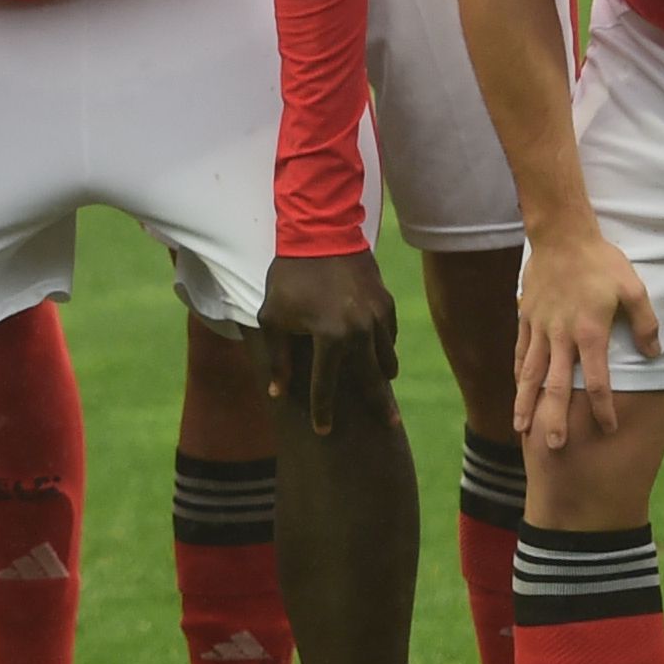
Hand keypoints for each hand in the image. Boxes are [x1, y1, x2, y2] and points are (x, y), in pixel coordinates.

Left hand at [258, 247, 395, 429]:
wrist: (320, 232)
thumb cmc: (289, 276)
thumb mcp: (273, 317)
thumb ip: (279, 358)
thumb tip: (279, 393)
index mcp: (330, 337)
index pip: (326, 386)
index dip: (323, 411)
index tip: (323, 431)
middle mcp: (360, 331)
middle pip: (371, 379)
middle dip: (378, 404)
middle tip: (390, 426)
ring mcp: (378, 317)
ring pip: (386, 357)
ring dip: (383, 376)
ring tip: (384, 393)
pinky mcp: (387, 303)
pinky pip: (389, 335)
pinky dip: (384, 348)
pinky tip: (381, 356)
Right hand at [513, 224, 659, 451]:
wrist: (560, 234)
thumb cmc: (601, 261)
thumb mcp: (634, 288)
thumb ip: (645, 323)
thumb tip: (655, 353)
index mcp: (590, 333)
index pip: (597, 381)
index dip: (603, 408)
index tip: (607, 428)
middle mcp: (562, 336)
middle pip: (557, 386)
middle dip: (555, 418)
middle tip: (554, 446)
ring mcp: (540, 328)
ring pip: (531, 373)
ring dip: (526, 402)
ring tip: (522, 428)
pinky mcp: (527, 317)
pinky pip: (521, 350)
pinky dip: (519, 373)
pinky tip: (518, 388)